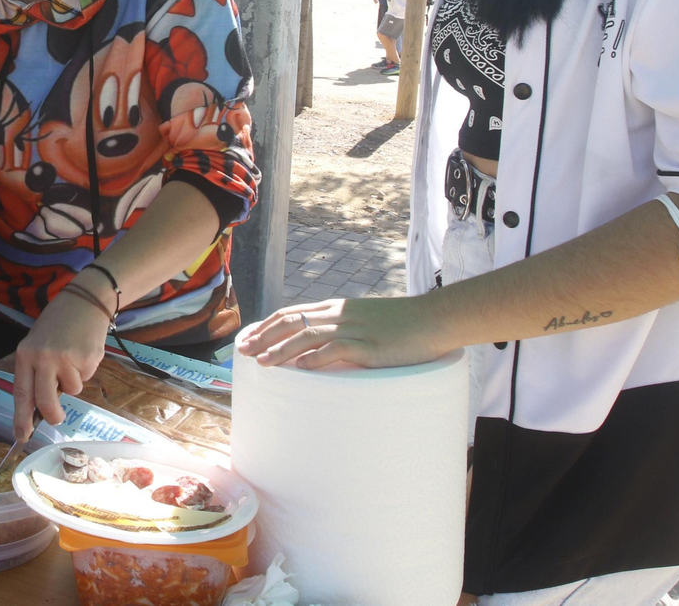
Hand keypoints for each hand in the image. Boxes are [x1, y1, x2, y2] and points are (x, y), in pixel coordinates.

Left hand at [11, 293, 110, 440]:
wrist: (84, 301)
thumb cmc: (58, 326)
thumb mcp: (38, 345)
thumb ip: (37, 372)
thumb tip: (39, 407)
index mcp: (26, 354)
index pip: (21, 392)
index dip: (21, 417)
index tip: (20, 436)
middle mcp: (43, 358)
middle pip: (46, 401)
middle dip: (53, 416)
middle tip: (58, 419)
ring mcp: (65, 358)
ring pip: (71, 390)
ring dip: (74, 381)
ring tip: (73, 358)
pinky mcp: (86, 359)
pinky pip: (85, 378)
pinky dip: (85, 370)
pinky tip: (83, 351)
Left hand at [234, 296, 453, 370]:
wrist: (435, 319)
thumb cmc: (402, 324)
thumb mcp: (365, 321)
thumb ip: (343, 329)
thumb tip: (320, 347)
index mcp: (337, 309)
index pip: (292, 312)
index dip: (267, 325)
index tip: (248, 337)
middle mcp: (340, 316)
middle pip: (292, 322)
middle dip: (264, 336)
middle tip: (243, 351)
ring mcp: (355, 329)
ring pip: (308, 335)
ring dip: (282, 349)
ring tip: (262, 362)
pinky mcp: (370, 346)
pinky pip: (338, 349)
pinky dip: (317, 358)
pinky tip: (301, 368)